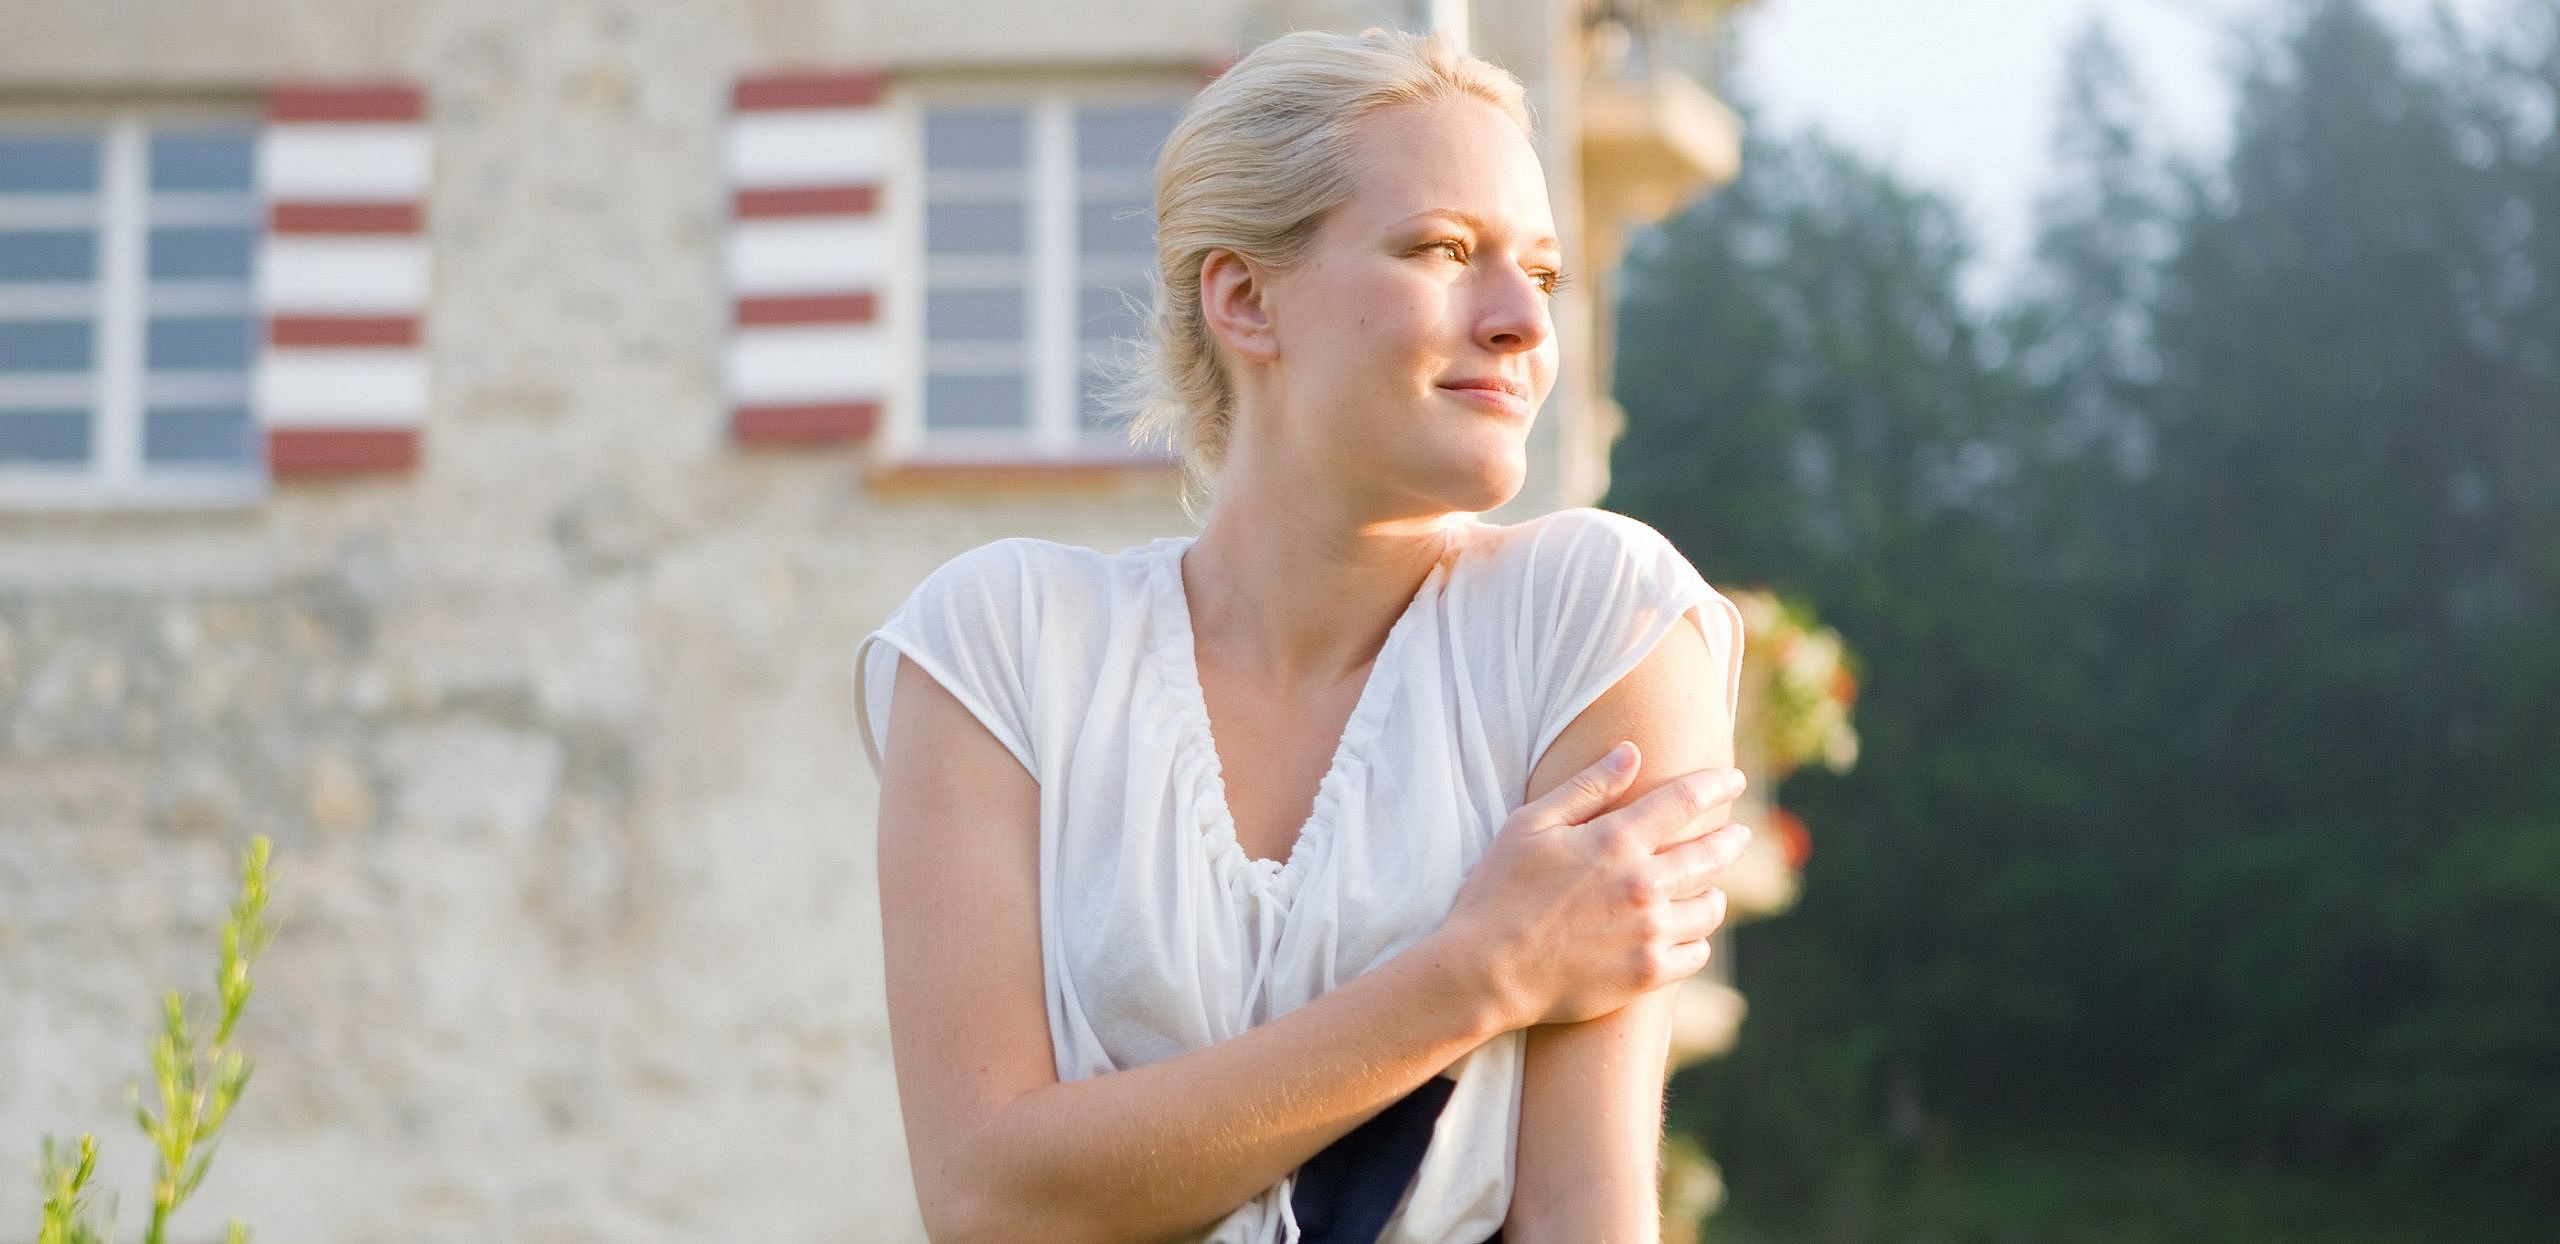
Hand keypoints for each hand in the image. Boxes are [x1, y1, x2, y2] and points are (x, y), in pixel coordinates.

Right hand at [1435, 742, 1750, 1029]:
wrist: (1485, 971)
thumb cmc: (1498, 891)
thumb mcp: (1530, 825)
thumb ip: (1586, 787)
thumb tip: (1632, 751)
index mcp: (1615, 841)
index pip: (1685, 801)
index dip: (1717, 785)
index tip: (1735, 779)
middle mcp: (1642, 884)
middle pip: (1709, 855)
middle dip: (1730, 840)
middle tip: (1740, 835)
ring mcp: (1649, 932)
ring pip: (1709, 908)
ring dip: (1713, 894)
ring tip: (1711, 891)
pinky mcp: (1647, 974)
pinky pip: (1696, 953)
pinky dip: (1697, 940)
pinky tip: (1689, 934)